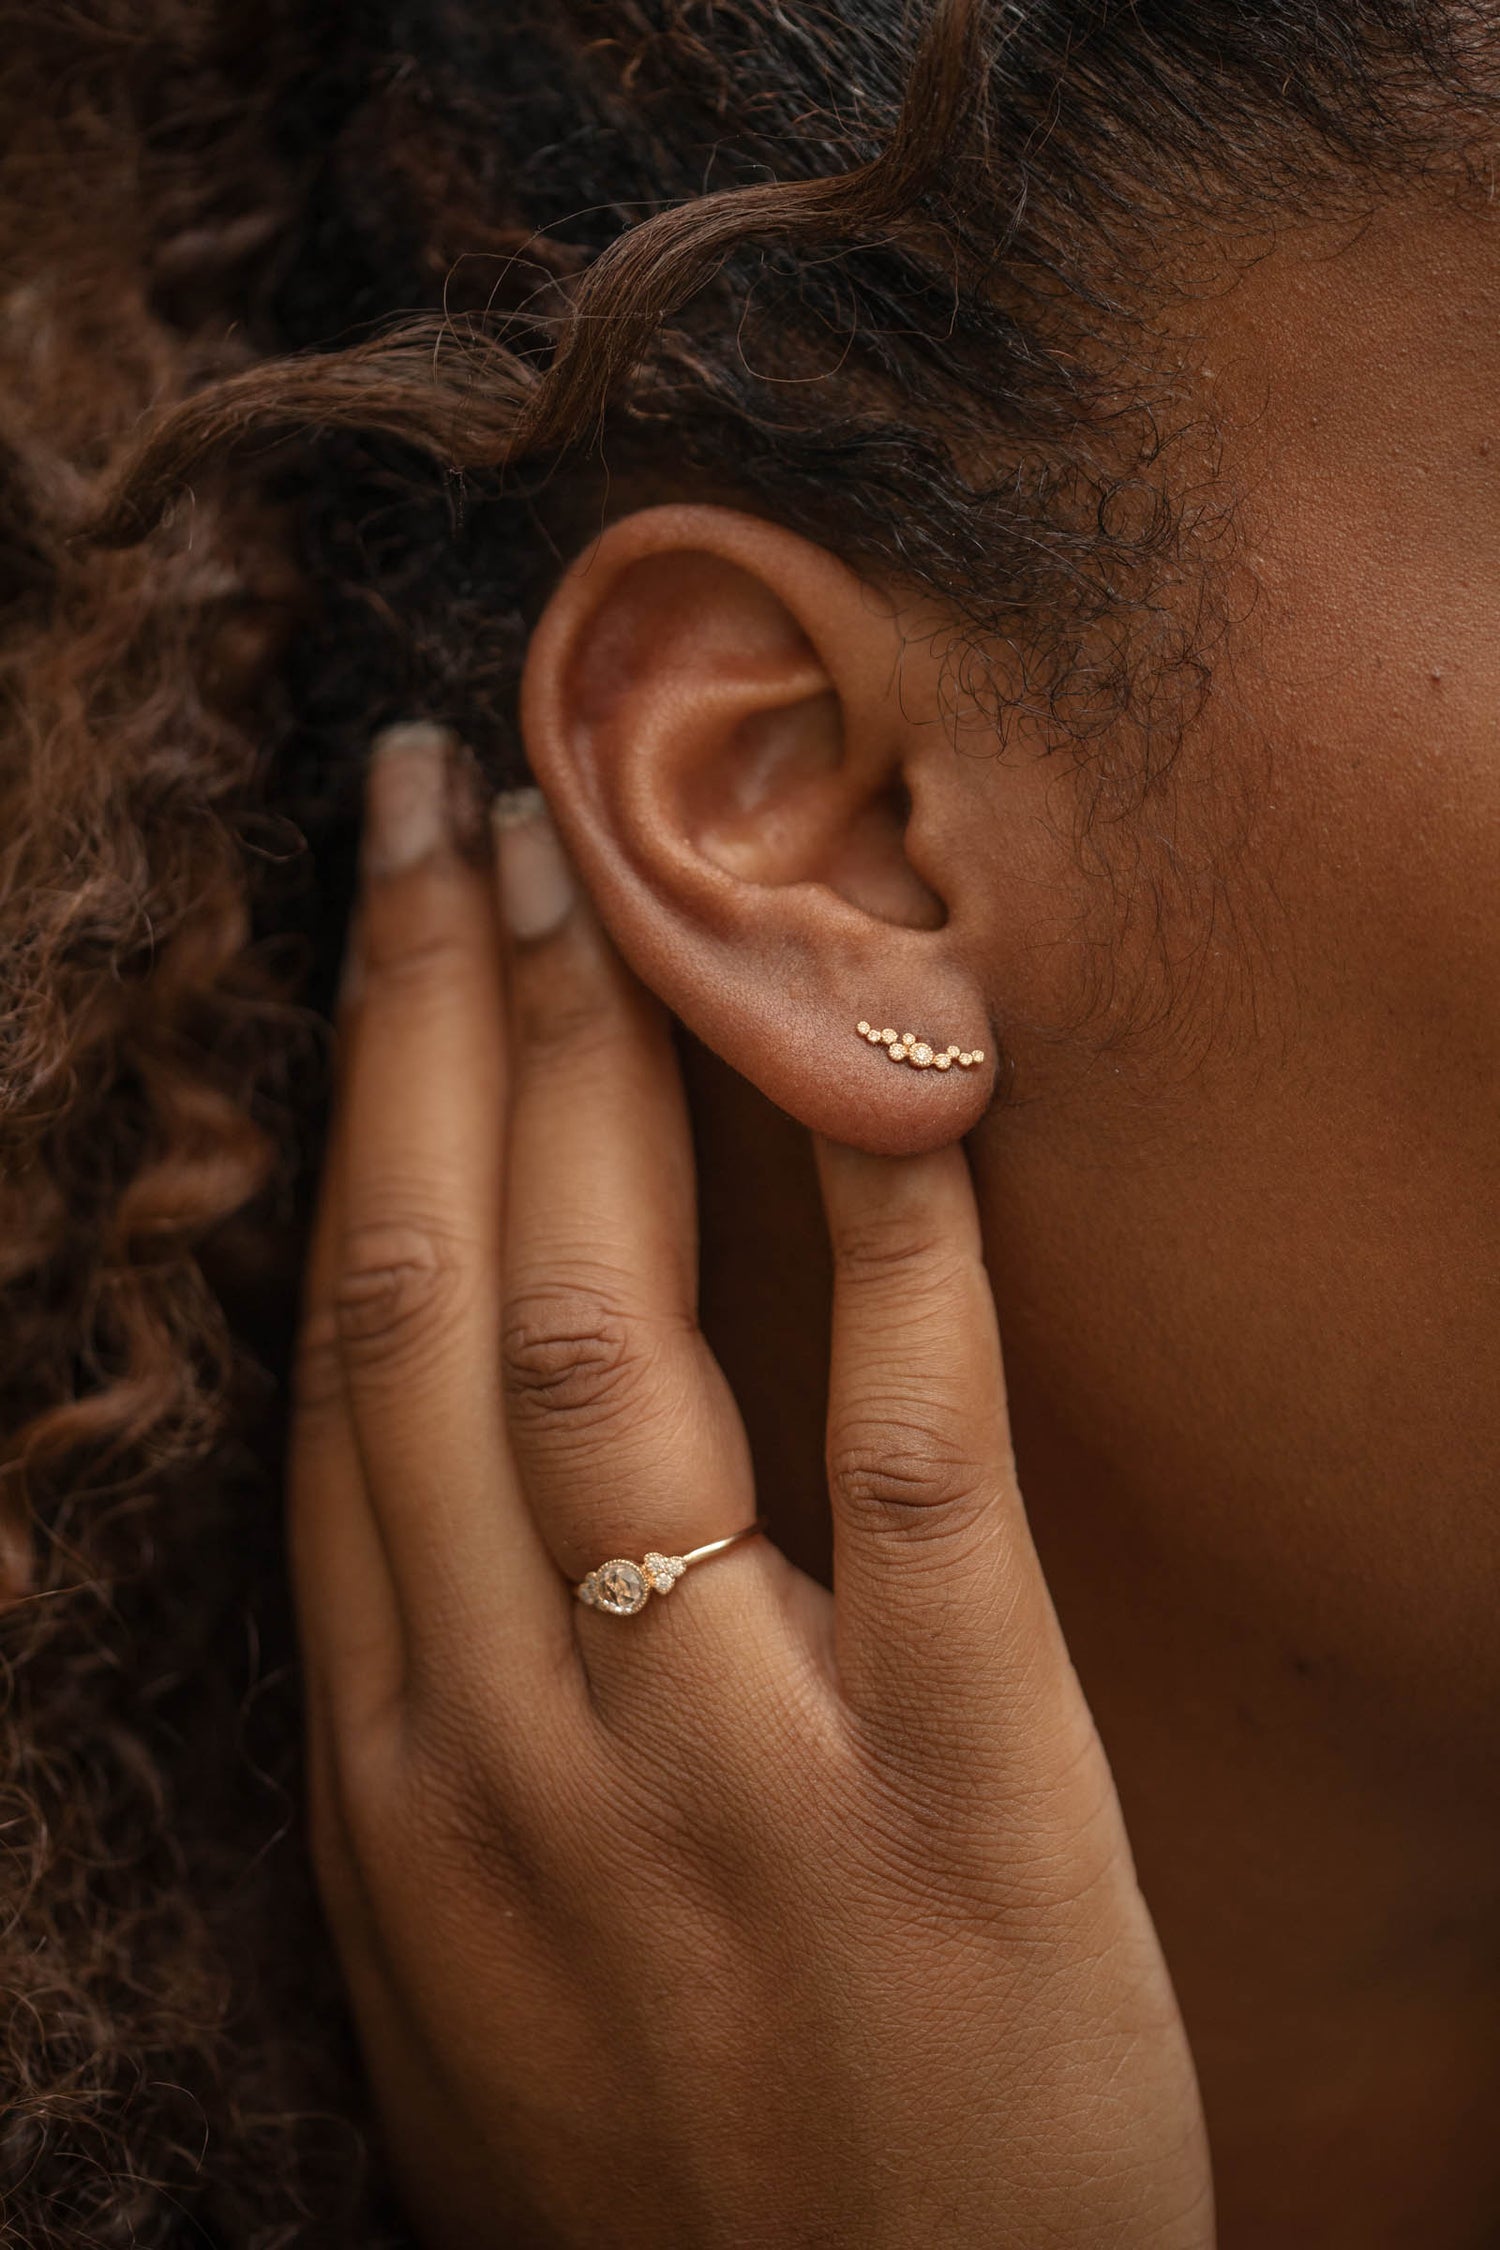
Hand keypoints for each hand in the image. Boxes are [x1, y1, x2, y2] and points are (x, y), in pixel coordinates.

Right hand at [290, 724, 1213, 2247]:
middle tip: (460, 799)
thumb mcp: (453, 1961)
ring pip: (619, 1343)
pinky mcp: (963, 1793)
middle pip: (445, 1296)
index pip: (345, 1362)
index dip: (359, 1109)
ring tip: (615, 867)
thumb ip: (424, 1716)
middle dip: (442, 1018)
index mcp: (392, 1773)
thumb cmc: (654, 2176)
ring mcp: (730, 1763)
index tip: (381, 922)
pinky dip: (896, 1247)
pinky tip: (896, 1071)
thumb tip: (409, 1468)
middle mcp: (520, 1743)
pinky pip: (916, 1464)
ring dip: (609, 1071)